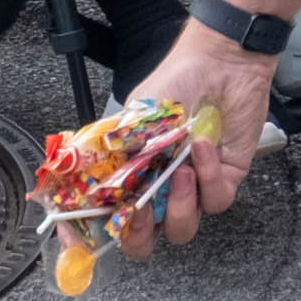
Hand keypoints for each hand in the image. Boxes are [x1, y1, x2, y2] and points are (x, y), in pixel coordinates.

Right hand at [113, 0, 300, 258]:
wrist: (222, 60)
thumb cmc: (176, 79)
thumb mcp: (134, 115)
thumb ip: (114, 150)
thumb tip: (88, 180)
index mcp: (129, 173)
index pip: (104, 215)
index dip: (88, 233)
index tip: (75, 238)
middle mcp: (158, 186)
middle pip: (142, 239)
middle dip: (138, 235)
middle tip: (139, 212)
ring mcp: (191, 187)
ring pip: (181, 227)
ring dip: (180, 205)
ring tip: (180, 170)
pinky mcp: (225, 179)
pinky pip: (216, 200)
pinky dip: (209, 176)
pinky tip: (203, 147)